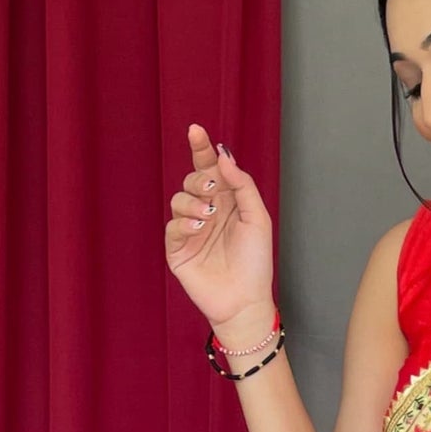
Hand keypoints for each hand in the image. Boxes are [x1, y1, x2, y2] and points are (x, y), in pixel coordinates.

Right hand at [165, 121, 274, 330]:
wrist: (245, 300)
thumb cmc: (255, 263)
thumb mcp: (258, 218)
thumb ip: (242, 185)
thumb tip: (222, 155)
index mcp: (226, 202)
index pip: (210, 168)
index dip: (201, 148)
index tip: (196, 130)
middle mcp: (207, 212)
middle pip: (192, 179)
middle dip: (198, 177)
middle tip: (210, 187)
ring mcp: (190, 230)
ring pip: (179, 200)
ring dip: (192, 202)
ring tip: (207, 215)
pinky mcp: (178, 250)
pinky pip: (172, 227)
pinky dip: (184, 224)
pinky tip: (199, 228)